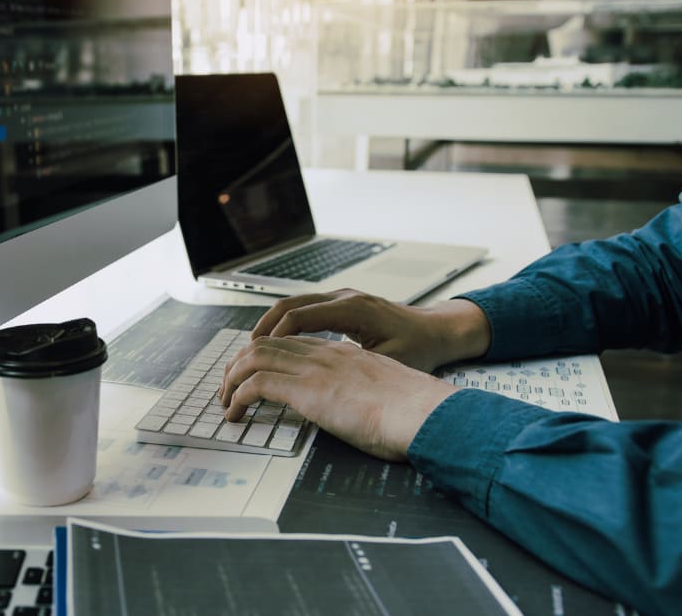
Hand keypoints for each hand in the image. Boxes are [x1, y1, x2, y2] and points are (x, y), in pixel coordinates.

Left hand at [219, 336, 456, 461]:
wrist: (425, 412)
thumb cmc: (414, 412)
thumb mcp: (385, 394)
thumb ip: (366, 393)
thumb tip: (362, 409)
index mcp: (344, 354)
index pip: (293, 343)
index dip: (267, 355)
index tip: (254, 372)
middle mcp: (325, 355)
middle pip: (267, 345)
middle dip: (240, 363)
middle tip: (228, 386)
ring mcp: (315, 370)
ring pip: (255, 358)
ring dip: (232, 379)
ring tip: (224, 401)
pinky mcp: (307, 390)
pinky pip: (256, 385)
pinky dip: (238, 397)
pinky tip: (234, 413)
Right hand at [251, 289, 490, 372]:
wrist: (439, 331)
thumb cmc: (420, 348)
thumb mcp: (390, 362)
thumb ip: (356, 367)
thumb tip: (325, 382)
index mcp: (352, 310)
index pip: (298, 318)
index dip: (273, 340)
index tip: (255, 362)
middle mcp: (343, 299)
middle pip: (288, 306)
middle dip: (262, 331)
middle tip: (242, 357)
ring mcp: (342, 299)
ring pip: (293, 306)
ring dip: (270, 327)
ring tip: (251, 352)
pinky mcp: (342, 306)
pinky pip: (304, 311)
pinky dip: (285, 326)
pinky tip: (277, 346)